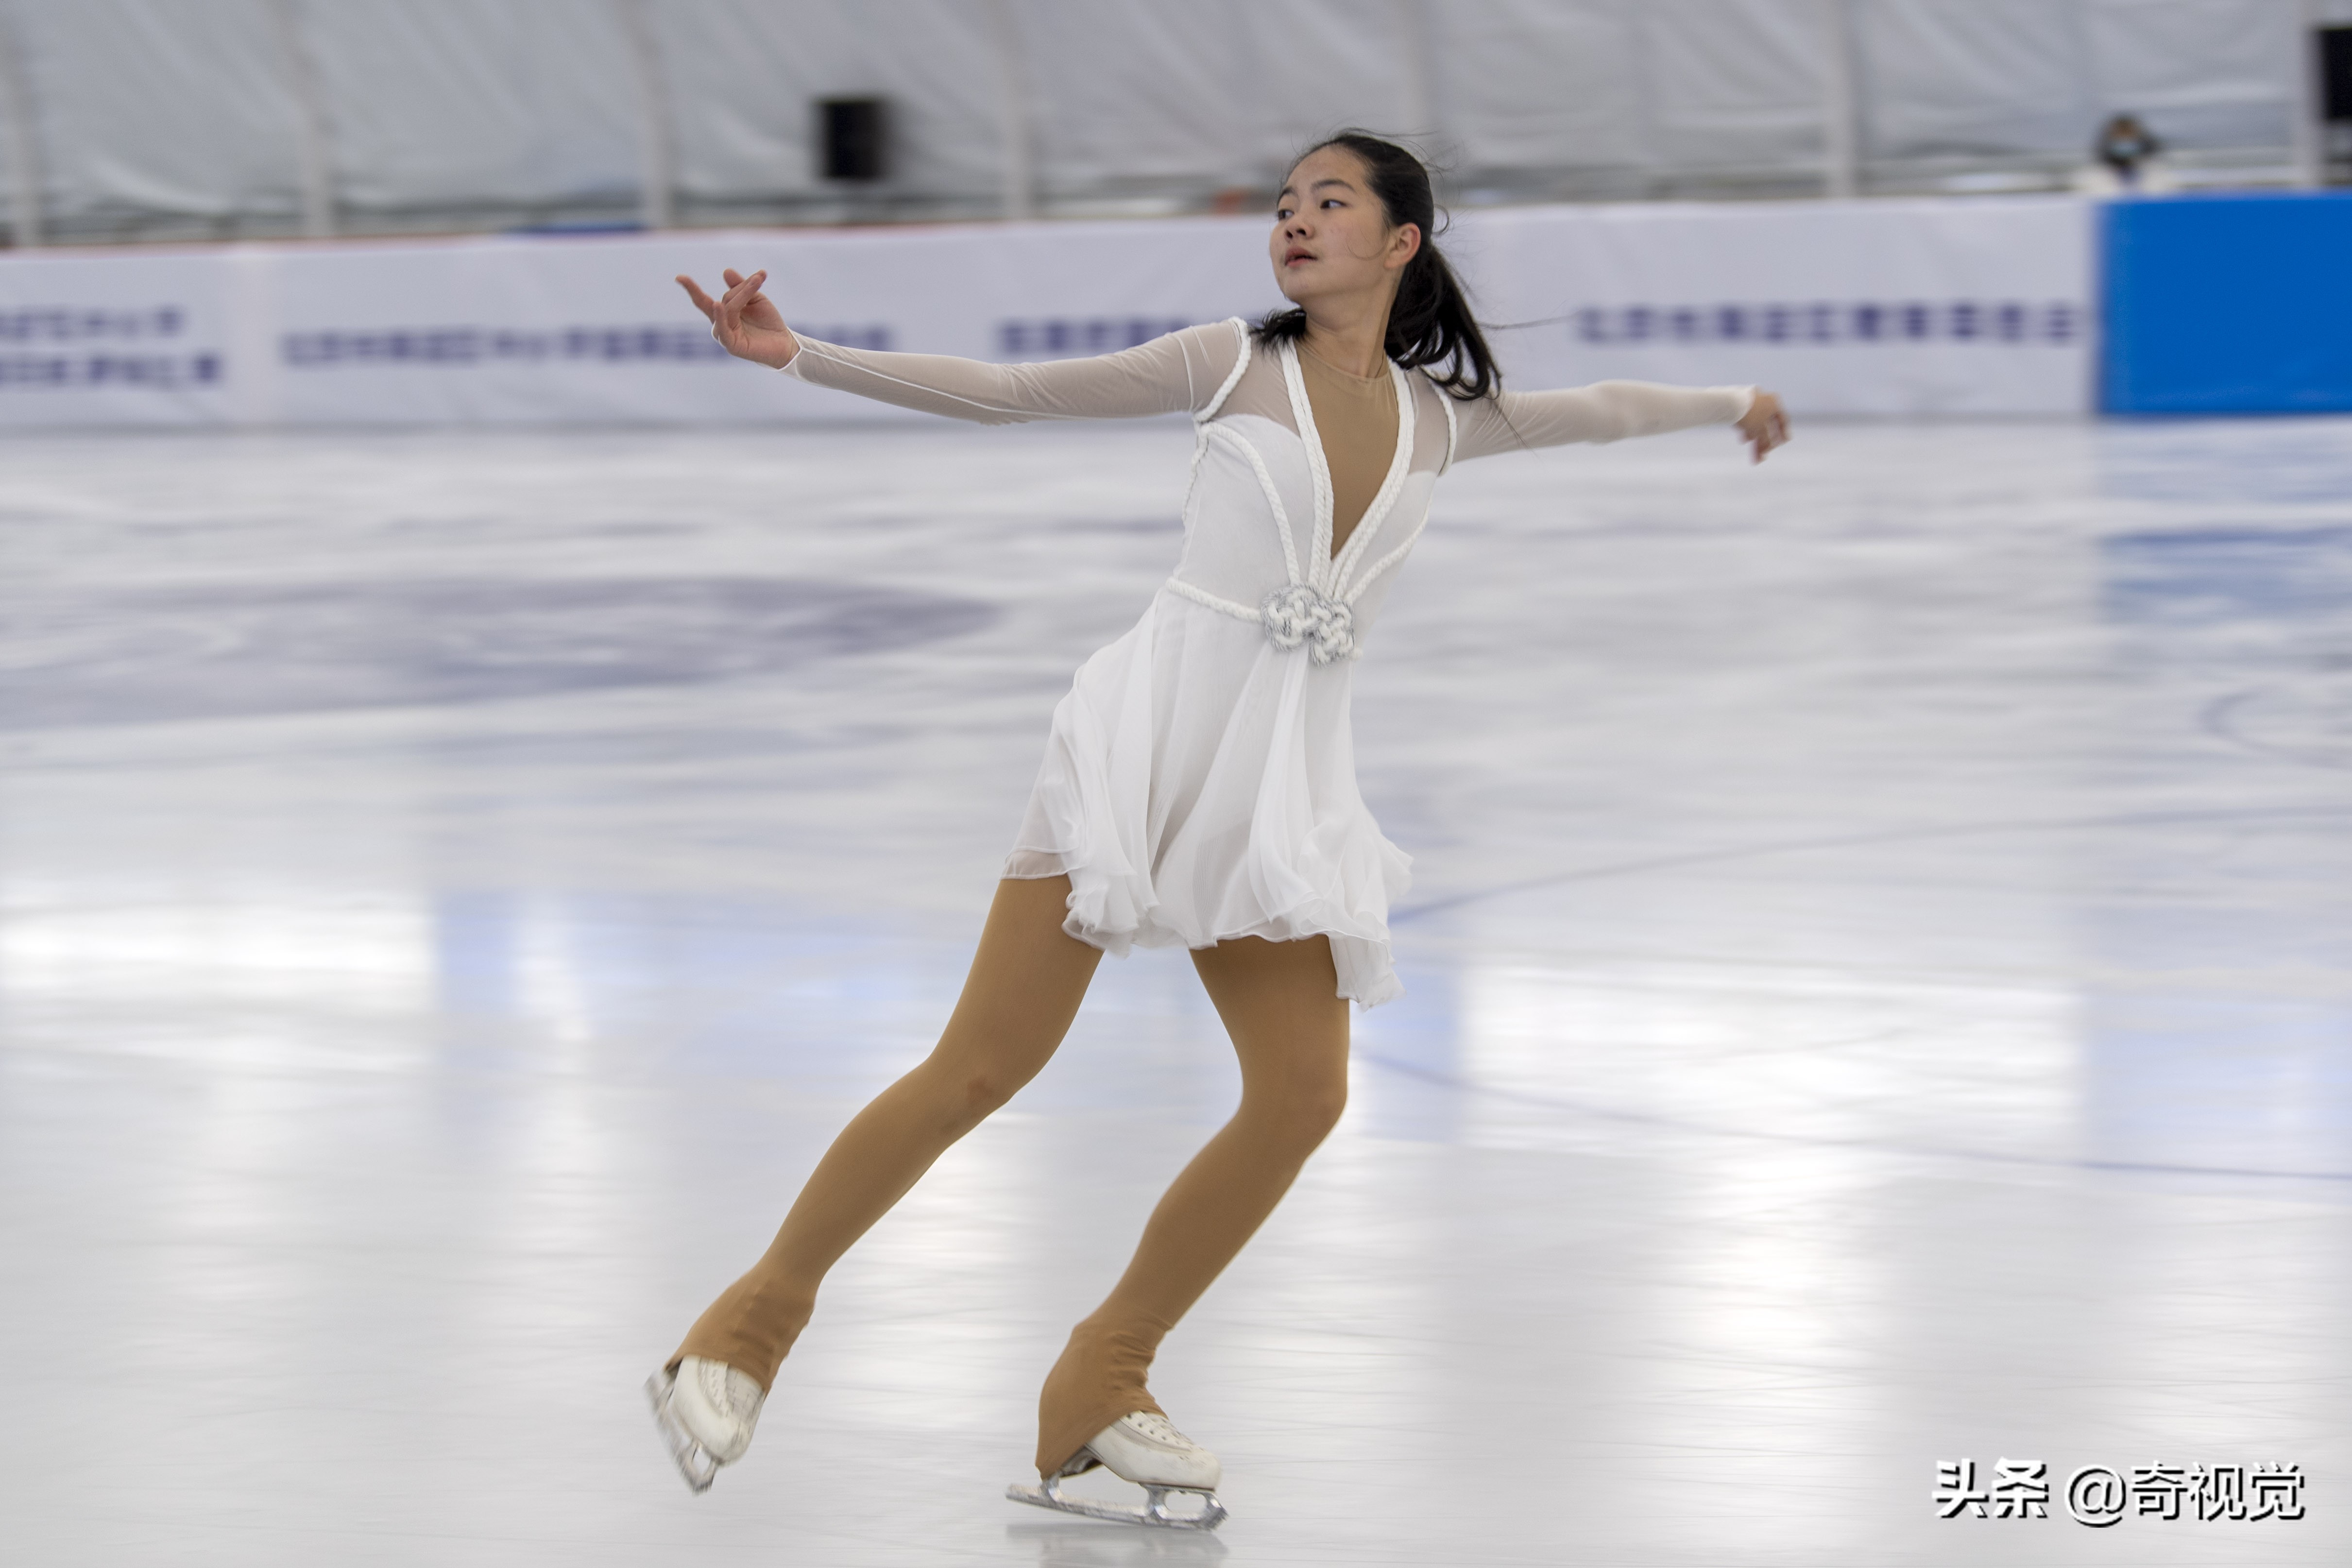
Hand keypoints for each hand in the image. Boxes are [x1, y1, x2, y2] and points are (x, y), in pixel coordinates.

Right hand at [676, 267, 799, 367]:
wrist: (784, 343)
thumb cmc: (768, 321)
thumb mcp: (755, 298)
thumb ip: (742, 286)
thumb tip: (725, 271)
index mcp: (722, 313)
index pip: (703, 300)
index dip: (691, 289)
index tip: (678, 277)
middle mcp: (720, 324)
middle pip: (724, 300)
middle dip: (741, 288)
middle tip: (758, 279)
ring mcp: (724, 335)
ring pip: (728, 309)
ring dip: (742, 295)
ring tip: (756, 284)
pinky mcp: (731, 345)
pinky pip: (723, 329)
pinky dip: (721, 317)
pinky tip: (718, 305)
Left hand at [1736, 390, 1789, 462]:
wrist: (1729, 403)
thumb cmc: (1749, 414)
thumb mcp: (1760, 430)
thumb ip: (1766, 442)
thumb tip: (1764, 453)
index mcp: (1774, 403)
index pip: (1783, 420)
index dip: (1784, 433)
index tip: (1785, 442)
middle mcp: (1765, 400)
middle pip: (1767, 425)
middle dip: (1764, 442)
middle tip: (1762, 455)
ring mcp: (1752, 401)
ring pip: (1756, 423)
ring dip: (1755, 438)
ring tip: (1751, 450)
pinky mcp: (1740, 403)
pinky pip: (1747, 419)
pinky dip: (1747, 430)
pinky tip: (1743, 440)